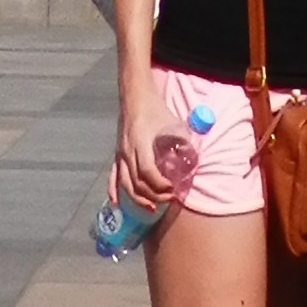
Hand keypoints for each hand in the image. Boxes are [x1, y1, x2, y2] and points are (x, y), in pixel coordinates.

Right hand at [114, 64, 202, 214]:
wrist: (136, 97)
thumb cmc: (156, 110)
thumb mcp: (174, 124)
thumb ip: (183, 142)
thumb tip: (194, 161)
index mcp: (141, 143)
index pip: (147, 172)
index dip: (159, 185)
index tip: (172, 189)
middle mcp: (128, 152)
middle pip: (136, 182)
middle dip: (153, 195)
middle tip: (168, 199)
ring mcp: (120, 154)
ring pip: (124, 184)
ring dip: (137, 199)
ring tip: (151, 208)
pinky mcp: (117, 154)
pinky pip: (112, 176)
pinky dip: (114, 192)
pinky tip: (117, 204)